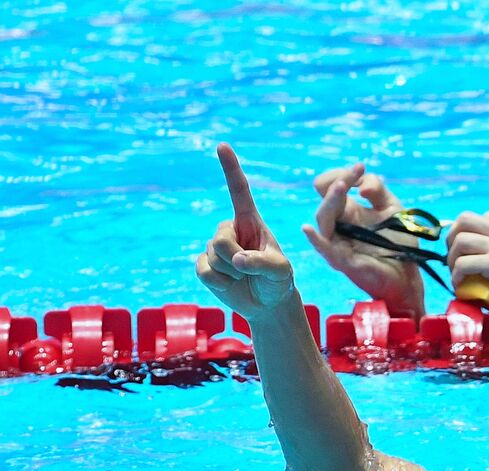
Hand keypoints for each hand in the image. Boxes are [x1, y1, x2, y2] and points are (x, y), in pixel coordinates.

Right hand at [196, 143, 296, 321]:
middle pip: (220, 239)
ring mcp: (215, 246)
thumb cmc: (277, 280)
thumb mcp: (281, 271)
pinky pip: (204, 272)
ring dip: (231, 274)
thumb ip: (263, 263)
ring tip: (243, 277)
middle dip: (235, 260)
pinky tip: (230, 284)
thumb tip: (237, 260)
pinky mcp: (205, 265)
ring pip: (213, 257)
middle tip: (251, 270)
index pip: (239, 192)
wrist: (267, 303)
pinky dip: (220, 284)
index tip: (223, 145)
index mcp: (251, 222)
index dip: (230, 168)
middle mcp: (231, 229)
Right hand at [302, 163, 425, 313]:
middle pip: (326, 199)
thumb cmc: (399, 243)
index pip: (331, 186)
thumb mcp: (392, 208)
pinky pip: (325, 250)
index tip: (361, 167)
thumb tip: (361, 187)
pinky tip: (307, 229)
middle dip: (338, 182)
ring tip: (342, 186)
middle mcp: (339, 225)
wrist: (409, 275)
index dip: (343, 174)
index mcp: (348, 210)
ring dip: (331, 200)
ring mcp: (339, 243)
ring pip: (323, 219)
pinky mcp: (343, 262)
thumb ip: (377, 189)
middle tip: (353, 174)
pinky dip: (316, 239)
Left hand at [447, 211, 488, 310]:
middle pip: (465, 218)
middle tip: (455, 256)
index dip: (471, 231)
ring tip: (455, 273)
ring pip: (460, 239)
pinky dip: (456, 275)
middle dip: (452, 236)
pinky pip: (463, 264)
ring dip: (451, 257)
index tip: (469, 249)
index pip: (485, 217)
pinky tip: (460, 285)